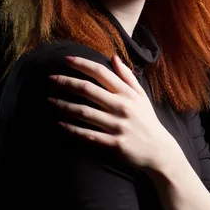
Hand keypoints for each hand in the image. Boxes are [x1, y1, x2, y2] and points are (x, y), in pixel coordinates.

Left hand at [48, 54, 171, 171]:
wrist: (159, 151)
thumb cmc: (147, 121)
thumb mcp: (141, 96)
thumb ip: (127, 76)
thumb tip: (113, 57)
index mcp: (127, 94)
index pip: (101, 72)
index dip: (82, 64)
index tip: (66, 60)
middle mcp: (122, 107)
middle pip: (88, 90)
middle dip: (67, 82)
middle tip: (50, 79)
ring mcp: (117, 126)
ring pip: (84, 112)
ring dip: (64, 105)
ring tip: (50, 101)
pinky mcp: (114, 144)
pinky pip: (88, 134)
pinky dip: (72, 129)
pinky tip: (59, 124)